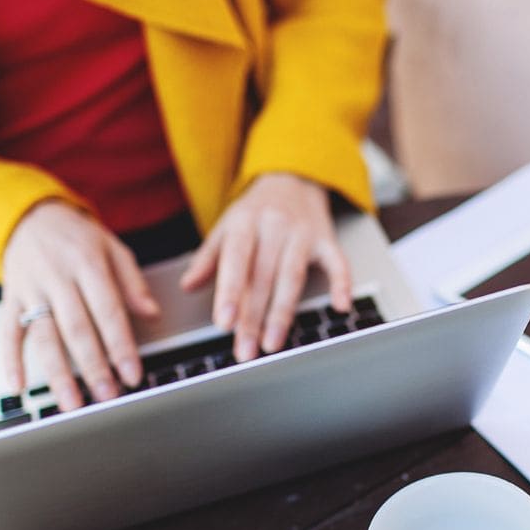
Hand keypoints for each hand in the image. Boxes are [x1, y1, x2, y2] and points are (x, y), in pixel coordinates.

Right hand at [1, 200, 159, 410]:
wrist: (29, 216)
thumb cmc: (76, 237)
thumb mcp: (112, 248)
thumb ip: (133, 282)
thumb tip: (153, 313)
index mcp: (87, 263)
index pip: (108, 311)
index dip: (121, 346)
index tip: (132, 374)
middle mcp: (57, 277)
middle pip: (76, 329)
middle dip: (93, 367)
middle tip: (107, 396)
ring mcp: (30, 289)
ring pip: (43, 336)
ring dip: (57, 373)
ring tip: (71, 403)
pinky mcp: (10, 299)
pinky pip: (8, 332)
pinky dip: (10, 360)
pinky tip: (18, 386)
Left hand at [179, 173, 351, 360]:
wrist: (293, 178)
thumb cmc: (256, 211)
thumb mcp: (226, 227)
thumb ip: (208, 258)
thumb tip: (188, 286)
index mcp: (245, 222)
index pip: (236, 261)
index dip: (229, 294)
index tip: (224, 324)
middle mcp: (274, 225)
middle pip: (263, 277)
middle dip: (253, 318)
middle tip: (245, 351)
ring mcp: (303, 233)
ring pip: (293, 277)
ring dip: (283, 313)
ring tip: (272, 344)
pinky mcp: (327, 239)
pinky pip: (338, 263)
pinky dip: (342, 284)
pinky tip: (341, 307)